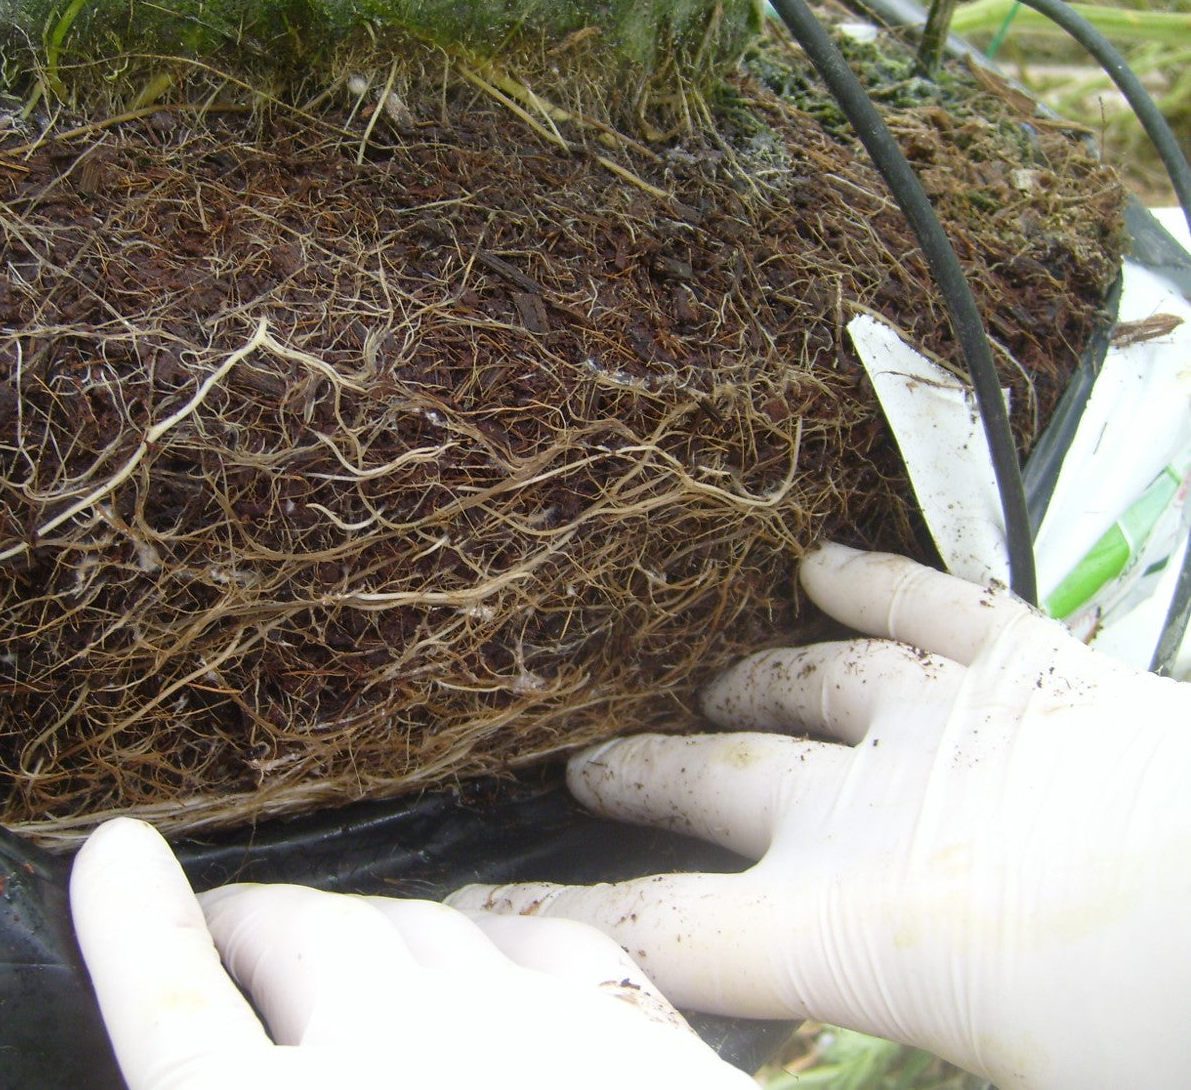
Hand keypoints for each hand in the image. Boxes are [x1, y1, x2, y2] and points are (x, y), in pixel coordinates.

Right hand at [69, 817, 755, 1088]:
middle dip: (249, 925)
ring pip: (410, 924)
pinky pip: (531, 940)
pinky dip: (488, 945)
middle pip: (294, 937)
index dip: (134, 923)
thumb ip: (245, 1088)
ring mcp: (521, 1029)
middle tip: (232, 942)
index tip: (110, 850)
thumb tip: (224, 1078)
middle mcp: (388, 1051)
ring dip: (363, 935)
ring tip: (347, 964)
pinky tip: (483, 964)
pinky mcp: (631, 1032)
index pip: (172, 999)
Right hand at [448, 542, 1190, 1089]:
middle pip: (707, 784)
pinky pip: (933, 605)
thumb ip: (888, 1077)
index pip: (654, 932)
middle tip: (591, 768)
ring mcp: (942, 724)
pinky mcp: (1032, 672)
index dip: (550, 919)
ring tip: (716, 690)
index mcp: (841, 930)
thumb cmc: (1152, 1032)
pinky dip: (877, 577)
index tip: (474, 906)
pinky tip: (828, 560)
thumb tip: (831, 1083)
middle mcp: (862, 809)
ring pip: (808, 682)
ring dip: (751, 684)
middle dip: (638, 775)